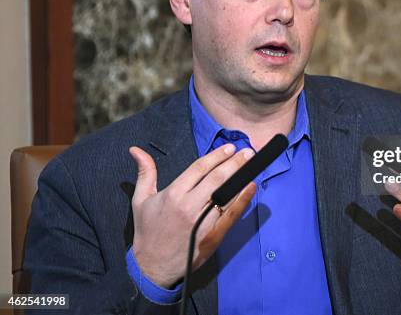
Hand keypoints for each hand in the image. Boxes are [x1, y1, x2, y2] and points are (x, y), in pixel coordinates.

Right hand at [129, 144, 255, 287]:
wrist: (152, 266)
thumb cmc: (148, 231)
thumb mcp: (141, 199)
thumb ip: (145, 172)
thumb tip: (136, 150)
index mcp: (173, 194)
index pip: (199, 168)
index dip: (216, 156)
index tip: (229, 148)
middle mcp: (188, 206)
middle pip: (216, 178)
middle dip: (234, 162)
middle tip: (247, 151)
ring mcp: (202, 222)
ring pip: (225, 194)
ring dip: (240, 177)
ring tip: (251, 165)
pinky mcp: (212, 236)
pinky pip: (231, 215)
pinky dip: (242, 200)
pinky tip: (250, 188)